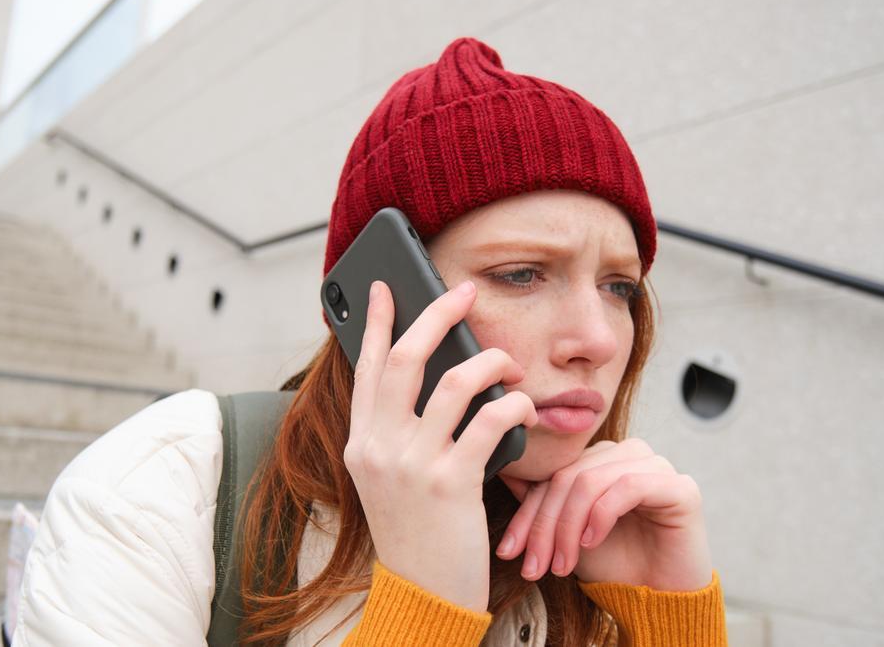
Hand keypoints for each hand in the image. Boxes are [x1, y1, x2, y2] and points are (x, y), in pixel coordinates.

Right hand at [343, 280, 537, 611]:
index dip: (375, 322)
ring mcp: (412, 464)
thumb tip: (433, 375)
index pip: (365, 366)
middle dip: (438, 314)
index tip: (386, 288)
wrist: (423, 595)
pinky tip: (523, 406)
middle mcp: (379, 447)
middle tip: (464, 292)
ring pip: (457, 381)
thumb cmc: (416, 533)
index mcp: (361, 442)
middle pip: (406, 357)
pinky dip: (513, 403)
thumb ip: (398, 431)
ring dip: (493, 361)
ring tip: (510, 366)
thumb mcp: (389, 479)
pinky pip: (491, 419)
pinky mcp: (451, 483)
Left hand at [496, 439, 711, 590]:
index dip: (527, 513)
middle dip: (545, 525)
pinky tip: (591, 542)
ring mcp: (656, 466)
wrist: (659, 597)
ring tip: (562, 563)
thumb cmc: (616, 562)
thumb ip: (542, 501)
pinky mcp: (679, 487)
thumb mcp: (566, 533)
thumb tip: (502, 471)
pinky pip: (628, 486)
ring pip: (591, 480)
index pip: (553, 475)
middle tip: (534, 565)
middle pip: (568, 477)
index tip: (510, 551)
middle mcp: (629, 454)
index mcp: (602, 458)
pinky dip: (601, 515)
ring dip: (568, 527)